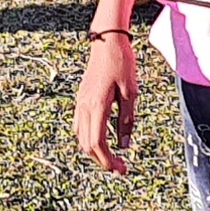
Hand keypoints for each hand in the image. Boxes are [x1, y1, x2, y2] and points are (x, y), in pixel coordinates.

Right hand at [74, 34, 137, 174]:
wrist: (106, 41)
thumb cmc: (121, 63)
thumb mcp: (130, 93)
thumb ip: (126, 120)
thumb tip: (124, 145)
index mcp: (96, 106)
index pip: (97, 144)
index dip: (108, 161)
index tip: (122, 169)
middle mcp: (84, 106)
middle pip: (86, 145)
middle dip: (102, 160)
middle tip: (120, 167)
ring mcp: (80, 102)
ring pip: (81, 137)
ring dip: (95, 151)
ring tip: (112, 157)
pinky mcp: (81, 99)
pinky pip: (80, 126)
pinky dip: (89, 138)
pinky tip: (102, 139)